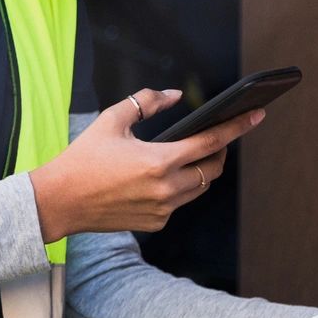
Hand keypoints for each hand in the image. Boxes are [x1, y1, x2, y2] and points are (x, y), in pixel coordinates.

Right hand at [26, 88, 266, 240]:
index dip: (237, 127)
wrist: (60, 200)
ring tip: (190, 154)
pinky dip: (178, 188)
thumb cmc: (83, 158)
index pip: (211, 142)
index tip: (257, 115)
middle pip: (212, 169)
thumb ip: (146, 102)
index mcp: (158, 160)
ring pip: (198, 188)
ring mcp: (162, 210)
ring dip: (200, 170)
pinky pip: (179, 203)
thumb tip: (174, 95)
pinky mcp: (155, 223)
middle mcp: (166, 189)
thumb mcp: (112, 119)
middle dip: (220, 152)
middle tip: (216, 137)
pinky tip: (161, 177)